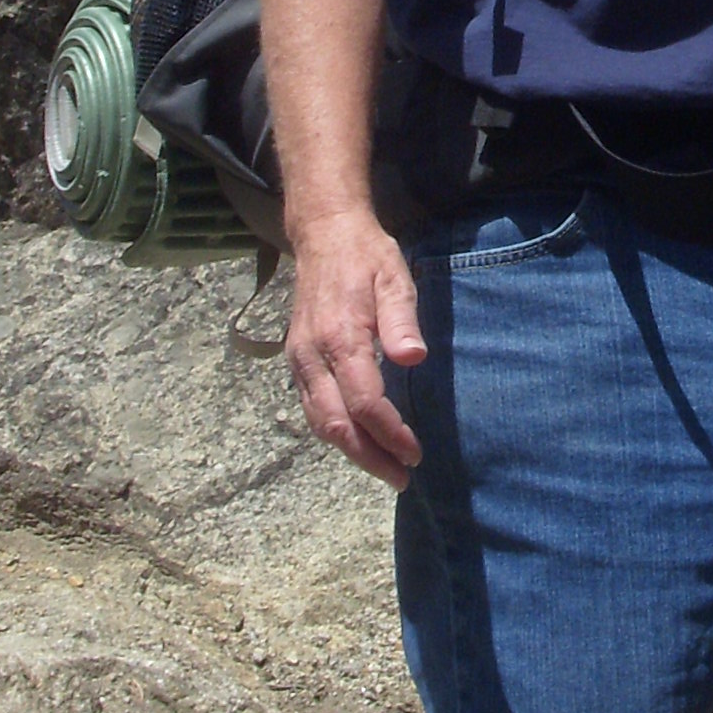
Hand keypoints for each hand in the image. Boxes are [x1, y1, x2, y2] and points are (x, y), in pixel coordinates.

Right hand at [281, 208, 426, 489]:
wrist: (324, 235)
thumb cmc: (367, 257)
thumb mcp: (394, 278)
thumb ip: (402, 320)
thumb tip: (414, 358)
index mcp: (341, 337)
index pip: (364, 402)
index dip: (389, 433)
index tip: (415, 452)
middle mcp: (313, 355)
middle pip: (336, 424)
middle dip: (369, 457)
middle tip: (402, 476)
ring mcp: (300, 359)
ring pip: (319, 421)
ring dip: (351, 451)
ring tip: (385, 467)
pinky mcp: (297, 360)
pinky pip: (311, 408)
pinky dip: (335, 431)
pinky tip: (360, 440)